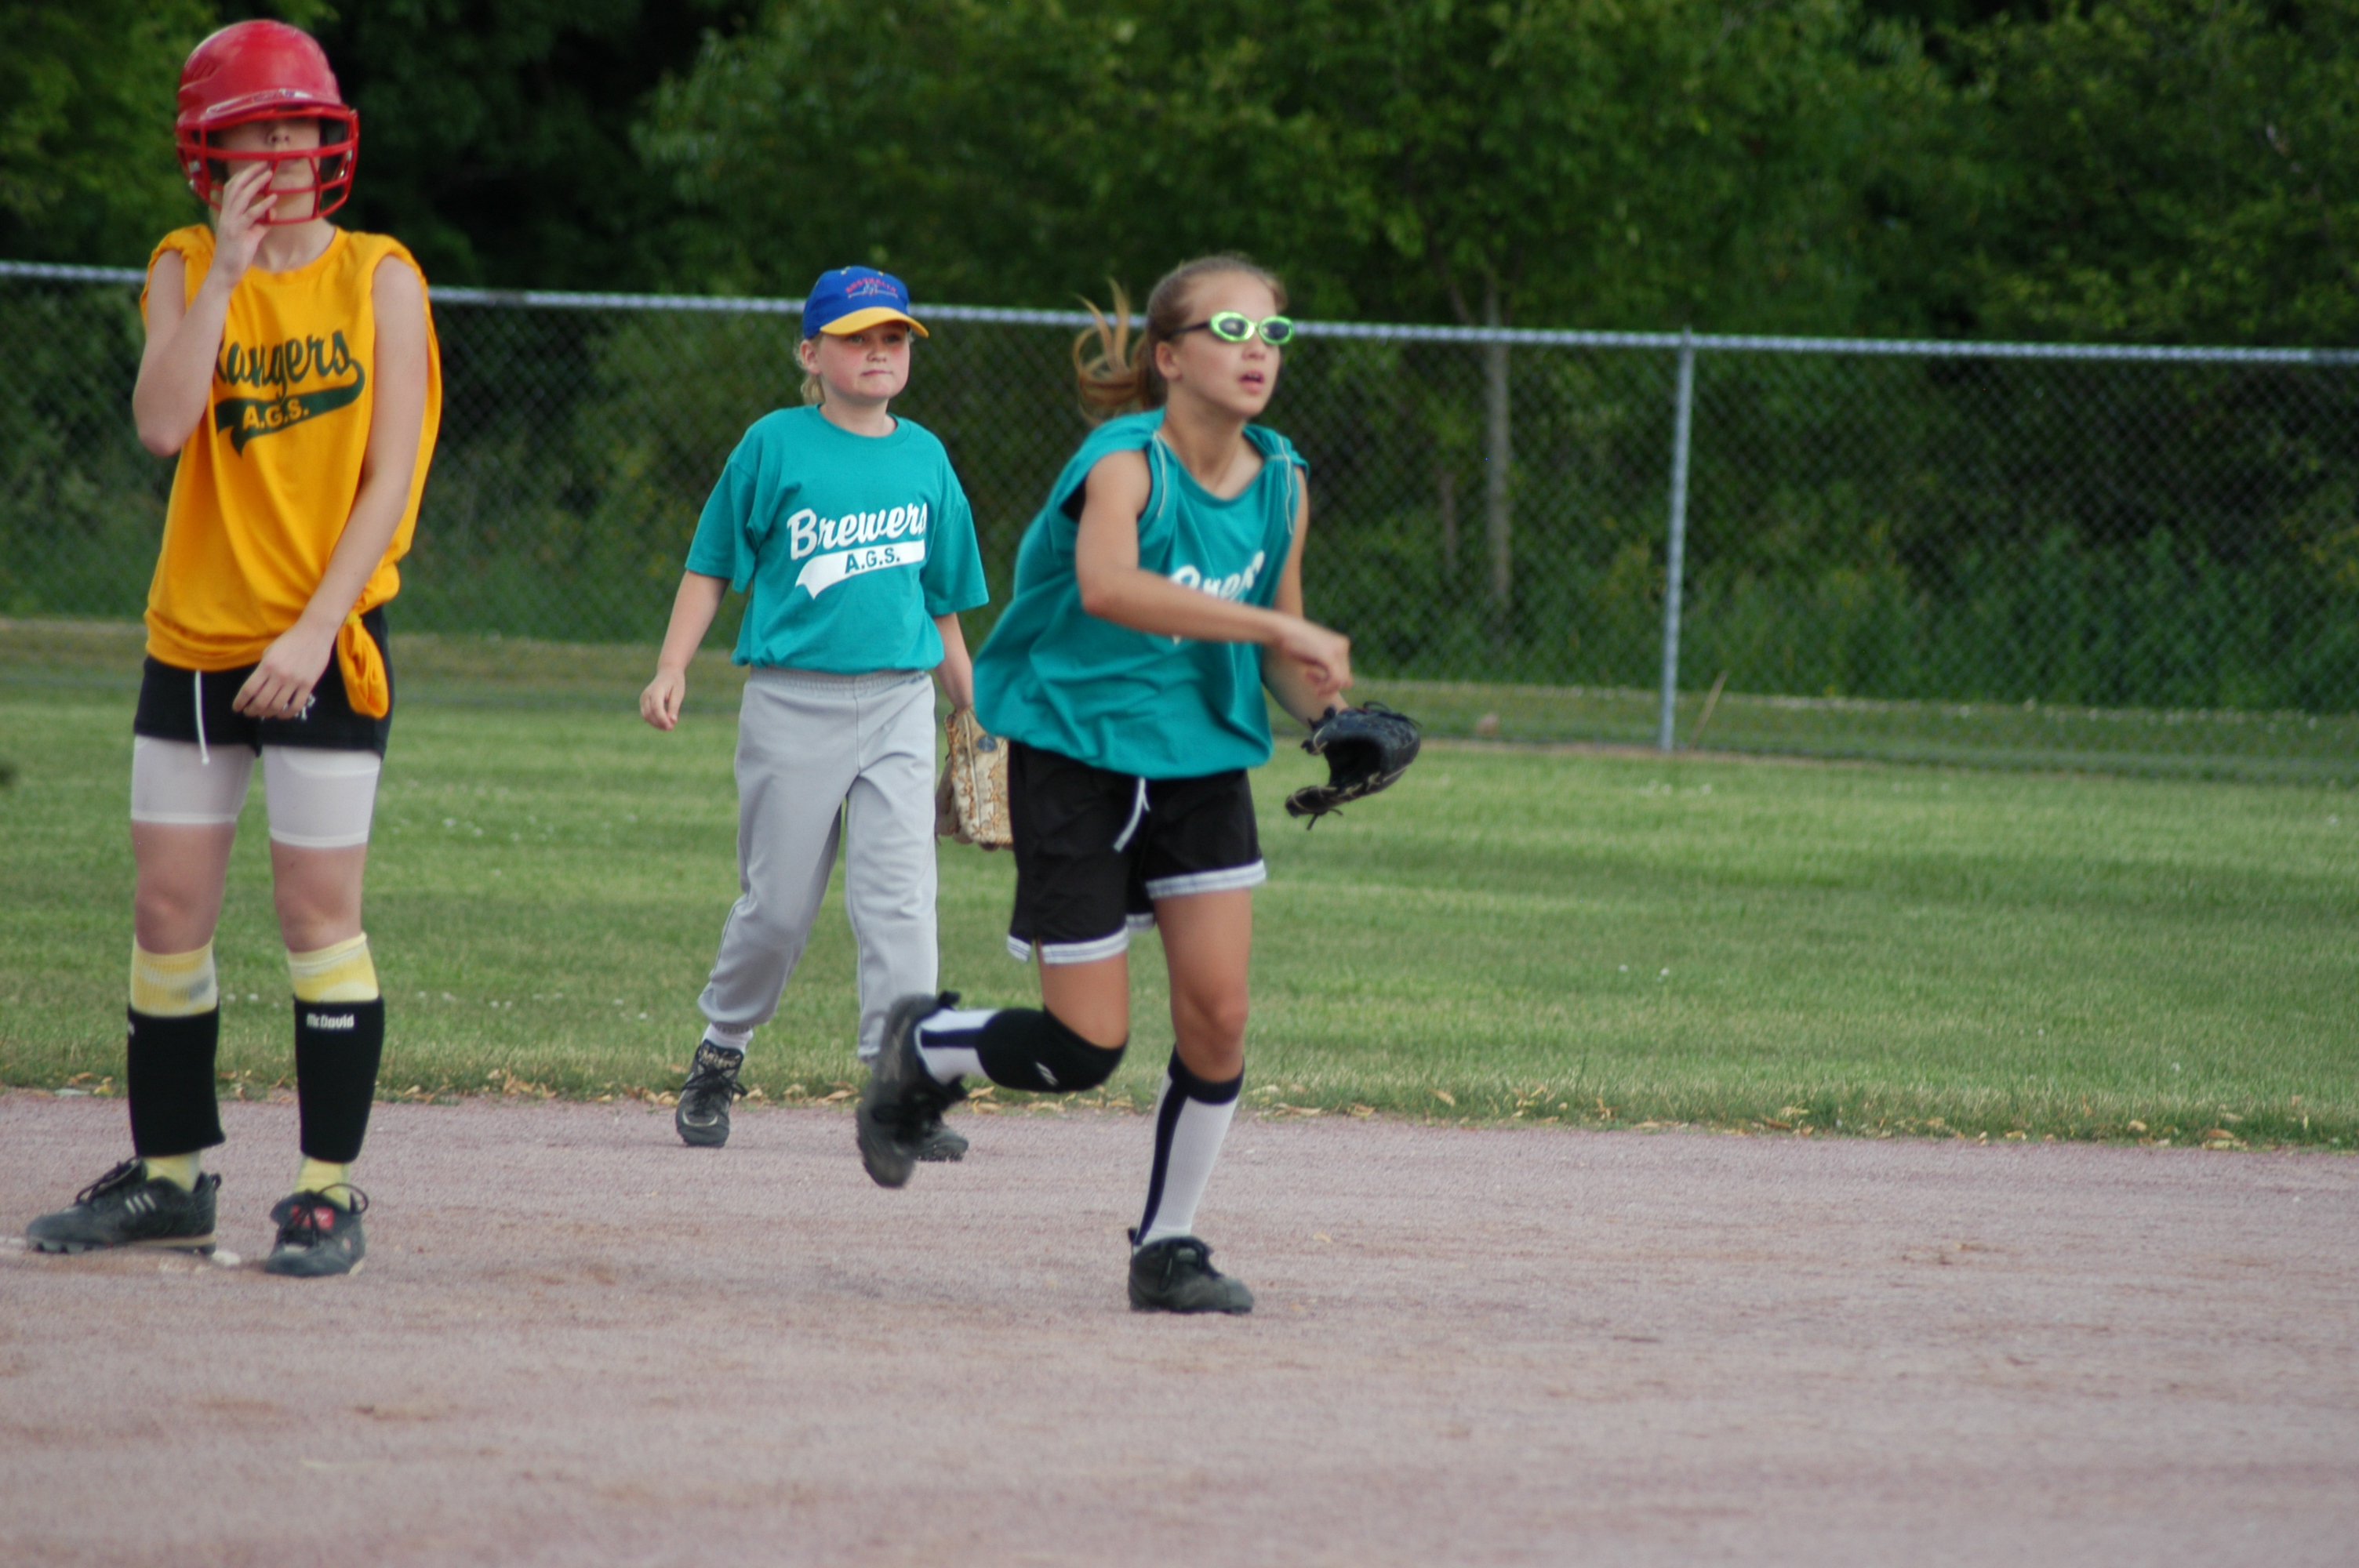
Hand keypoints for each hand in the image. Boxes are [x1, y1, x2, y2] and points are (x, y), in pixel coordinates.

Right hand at [209, 163, 276, 282]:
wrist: (224, 272)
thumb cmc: (237, 255)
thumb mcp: (251, 237)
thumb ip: (260, 225)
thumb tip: (272, 216)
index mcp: (227, 213)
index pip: (232, 188)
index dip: (244, 175)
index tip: (258, 167)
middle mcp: (227, 214)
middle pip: (236, 187)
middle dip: (250, 173)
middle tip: (265, 163)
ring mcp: (231, 222)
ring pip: (241, 197)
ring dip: (256, 184)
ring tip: (269, 174)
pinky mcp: (237, 233)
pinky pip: (250, 216)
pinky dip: (262, 206)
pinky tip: (273, 198)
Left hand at [233, 622, 336, 718]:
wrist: (314, 633)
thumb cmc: (290, 640)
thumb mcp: (270, 651)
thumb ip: (263, 669)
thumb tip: (258, 685)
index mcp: (267, 665)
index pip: (249, 689)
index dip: (240, 702)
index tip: (237, 708)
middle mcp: (279, 675)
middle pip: (262, 701)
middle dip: (252, 710)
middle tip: (250, 712)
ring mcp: (295, 681)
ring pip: (278, 706)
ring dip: (268, 713)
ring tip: (264, 714)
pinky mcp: (308, 685)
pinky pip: (297, 705)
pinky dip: (287, 714)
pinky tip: (281, 714)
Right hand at [640, 668, 685, 730]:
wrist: (668, 672)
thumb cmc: (675, 682)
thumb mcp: (678, 694)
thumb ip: (674, 707)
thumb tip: (672, 721)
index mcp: (656, 690)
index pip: (657, 708)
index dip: (663, 719)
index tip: (671, 727)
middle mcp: (647, 694)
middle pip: (650, 713)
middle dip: (660, 723)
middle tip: (671, 728)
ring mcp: (643, 698)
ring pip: (646, 716)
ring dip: (656, 724)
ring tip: (668, 727)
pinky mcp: (643, 701)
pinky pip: (646, 714)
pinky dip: (653, 720)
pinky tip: (663, 723)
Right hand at [1270, 616, 1352, 706]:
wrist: (1282, 629)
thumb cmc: (1295, 642)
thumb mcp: (1316, 656)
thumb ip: (1331, 668)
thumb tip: (1349, 684)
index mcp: (1342, 644)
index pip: (1345, 672)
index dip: (1329, 680)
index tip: (1311, 676)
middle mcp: (1343, 645)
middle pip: (1344, 678)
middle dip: (1326, 684)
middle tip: (1308, 678)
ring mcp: (1337, 650)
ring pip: (1341, 681)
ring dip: (1324, 687)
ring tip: (1307, 678)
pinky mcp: (1329, 655)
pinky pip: (1335, 680)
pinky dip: (1324, 686)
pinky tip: (1307, 677)